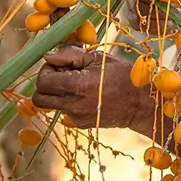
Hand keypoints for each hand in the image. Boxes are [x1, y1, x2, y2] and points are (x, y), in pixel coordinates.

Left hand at [32, 47, 159, 135]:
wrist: (140, 104)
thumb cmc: (122, 76)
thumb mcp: (98, 58)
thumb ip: (70, 55)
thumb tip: (48, 56)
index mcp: (77, 86)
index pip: (43, 81)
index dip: (47, 70)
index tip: (60, 65)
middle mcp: (73, 105)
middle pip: (39, 98)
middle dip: (46, 83)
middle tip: (63, 75)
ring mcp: (75, 117)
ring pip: (50, 105)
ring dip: (56, 92)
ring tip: (76, 84)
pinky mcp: (79, 124)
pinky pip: (63, 110)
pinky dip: (68, 101)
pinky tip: (86, 95)